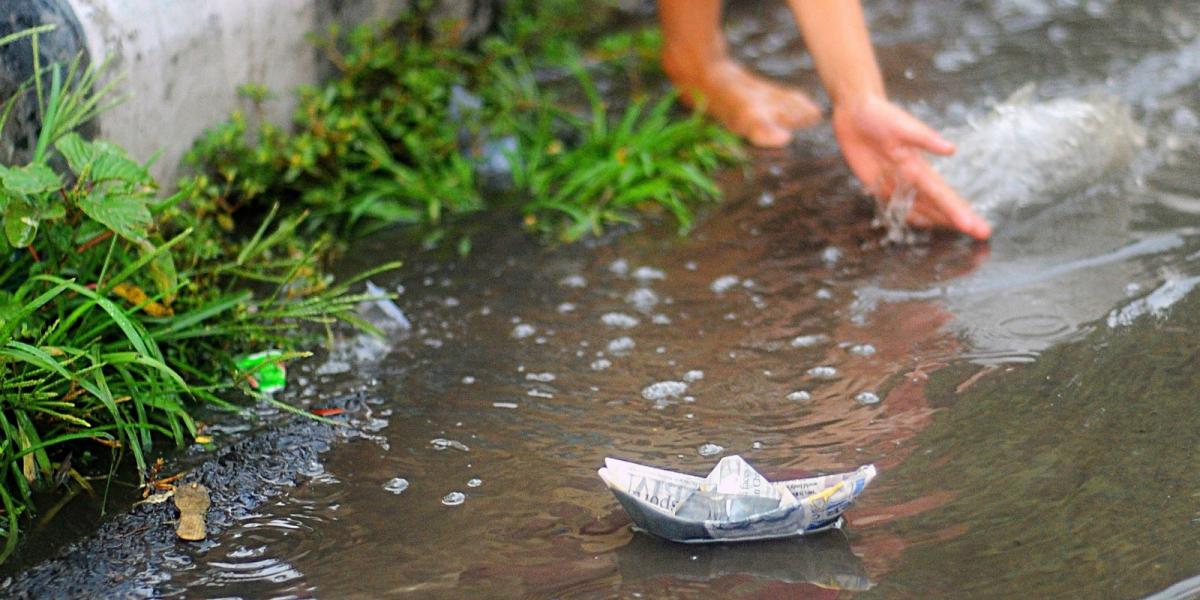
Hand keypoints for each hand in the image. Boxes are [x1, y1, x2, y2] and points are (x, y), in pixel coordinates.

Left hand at [831, 95, 991, 239]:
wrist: (856, 112)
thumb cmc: (880, 115)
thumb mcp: (901, 125)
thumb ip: (924, 138)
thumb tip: (951, 150)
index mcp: (918, 166)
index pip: (943, 194)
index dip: (959, 211)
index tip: (977, 227)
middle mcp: (911, 178)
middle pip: (937, 204)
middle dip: (958, 219)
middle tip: (983, 234)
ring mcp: (895, 183)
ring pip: (920, 207)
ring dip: (939, 220)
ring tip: (959, 230)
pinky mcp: (876, 184)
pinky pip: (896, 206)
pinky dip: (911, 215)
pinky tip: (923, 223)